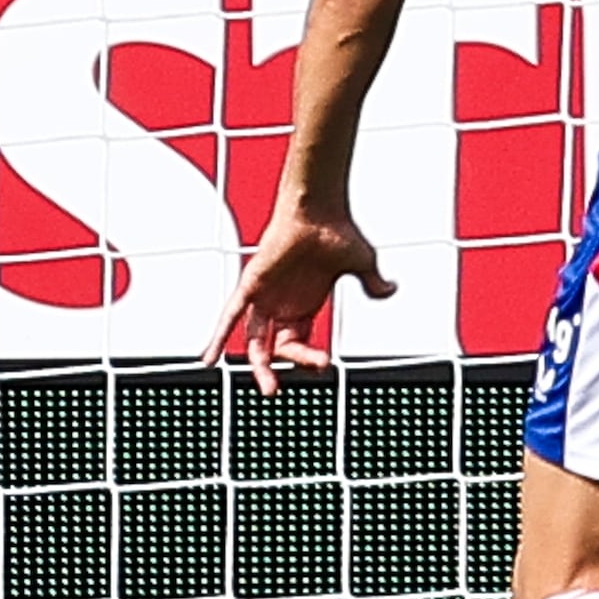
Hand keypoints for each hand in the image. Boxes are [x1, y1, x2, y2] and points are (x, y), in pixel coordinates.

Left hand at [215, 204, 392, 391]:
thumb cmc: (335, 230)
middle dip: (273, 370)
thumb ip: (371, 283)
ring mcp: (265, 295)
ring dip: (256, 363)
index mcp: (302, 304)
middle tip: (274, 390)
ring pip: (253, 338)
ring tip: (266, 386)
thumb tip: (390, 290)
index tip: (325, 364)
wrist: (318, 208)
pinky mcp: (251, 284)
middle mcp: (281, 303)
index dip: (308, 358)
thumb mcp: (360, 265)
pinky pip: (230, 315)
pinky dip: (218, 336)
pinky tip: (208, 357)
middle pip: (273, 347)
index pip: (298, 343)